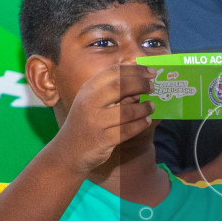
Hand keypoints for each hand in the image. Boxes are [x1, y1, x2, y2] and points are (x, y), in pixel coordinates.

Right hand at [51, 60, 153, 174]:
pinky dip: (140, 124)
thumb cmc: (85, 122)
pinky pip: (127, 130)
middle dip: (140, 84)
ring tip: (151, 106)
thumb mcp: (91, 101)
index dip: (135, 69)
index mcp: (87, 89)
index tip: (150, 72)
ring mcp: (95, 121)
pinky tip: (146, 121)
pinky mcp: (102, 139)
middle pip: (120, 86)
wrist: (69, 150)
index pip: (113, 72)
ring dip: (144, 107)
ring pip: (127, 111)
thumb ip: (111, 91)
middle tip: (152, 87)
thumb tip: (140, 82)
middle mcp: (89, 102)